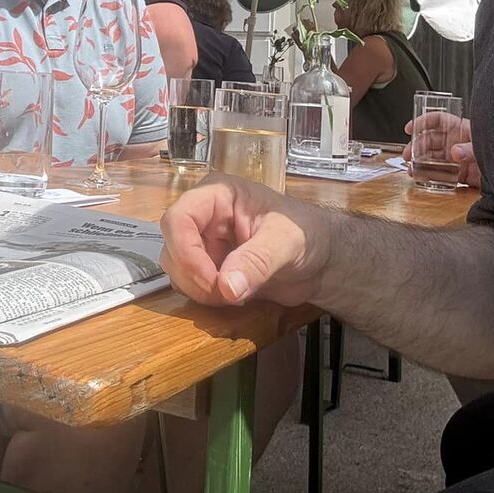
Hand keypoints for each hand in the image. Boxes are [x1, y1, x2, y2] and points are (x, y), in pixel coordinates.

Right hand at [159, 175, 329, 307]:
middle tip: (226, 293)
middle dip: (194, 275)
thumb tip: (227, 287)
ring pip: (176, 268)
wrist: (321, 260)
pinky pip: (189, 284)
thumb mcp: (286, 242)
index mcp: (217, 194)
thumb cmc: (307, 234)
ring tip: (235, 294)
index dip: (185, 251)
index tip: (211, 281)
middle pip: (172, 245)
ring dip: (199, 289)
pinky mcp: (208, 266)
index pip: (178, 218)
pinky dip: (205, 297)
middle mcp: (204, 216)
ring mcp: (204, 242)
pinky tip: (233, 297)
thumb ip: (257, 262)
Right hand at [405, 112, 480, 190]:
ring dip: (420, 162)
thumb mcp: (485, 147)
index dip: (422, 121)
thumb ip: (470, 149)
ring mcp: (456, 157)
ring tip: (412, 168)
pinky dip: (429, 175)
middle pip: (430, 140)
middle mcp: (456, 142)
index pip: (437, 120)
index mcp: (461, 129)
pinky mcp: (459, 173)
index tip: (410, 128)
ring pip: (432, 157)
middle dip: (416, 146)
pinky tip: (422, 177)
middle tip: (409, 154)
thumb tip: (455, 152)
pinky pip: (440, 172)